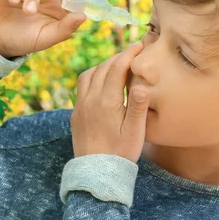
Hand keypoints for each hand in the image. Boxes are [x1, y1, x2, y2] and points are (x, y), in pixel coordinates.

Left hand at [70, 41, 148, 162]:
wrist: (96, 174)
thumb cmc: (120, 154)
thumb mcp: (135, 132)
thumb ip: (139, 106)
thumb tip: (142, 83)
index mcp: (107, 102)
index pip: (117, 68)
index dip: (129, 53)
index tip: (139, 45)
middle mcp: (90, 100)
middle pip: (103, 68)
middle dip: (118, 57)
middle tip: (132, 53)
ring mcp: (80, 107)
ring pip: (89, 75)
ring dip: (103, 66)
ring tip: (118, 66)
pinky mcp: (76, 114)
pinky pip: (82, 87)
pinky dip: (93, 77)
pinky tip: (102, 83)